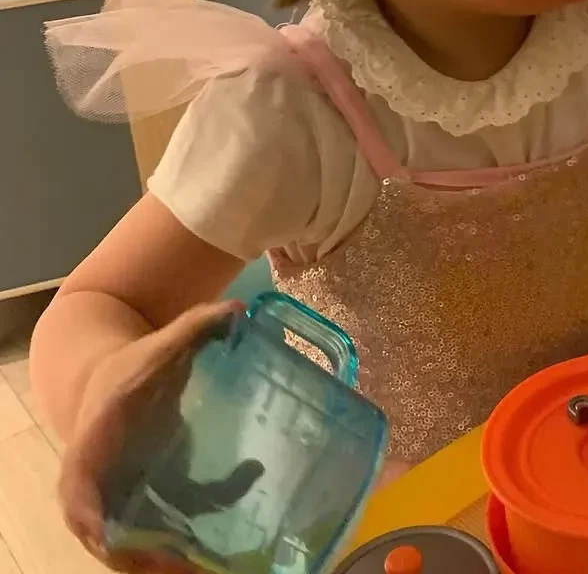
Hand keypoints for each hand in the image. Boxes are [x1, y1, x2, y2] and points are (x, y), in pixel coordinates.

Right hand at [58, 300, 244, 572]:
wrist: (111, 380)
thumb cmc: (134, 366)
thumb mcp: (161, 345)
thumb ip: (196, 326)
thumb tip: (237, 310)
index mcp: (93, 446)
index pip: (79, 492)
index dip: (91, 517)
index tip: (107, 537)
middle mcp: (98, 484)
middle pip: (107, 536)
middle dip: (137, 558)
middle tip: (178, 565)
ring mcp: (117, 499)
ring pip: (133, 546)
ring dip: (159, 564)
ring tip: (201, 568)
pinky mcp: (143, 505)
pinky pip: (161, 534)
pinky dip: (181, 548)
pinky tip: (213, 554)